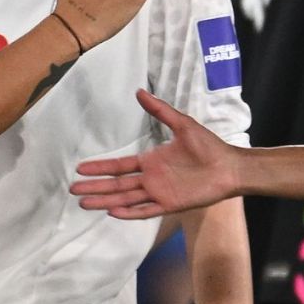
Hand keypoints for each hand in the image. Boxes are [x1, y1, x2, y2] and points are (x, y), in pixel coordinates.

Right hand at [71, 90, 241, 217]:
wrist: (230, 167)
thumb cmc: (208, 146)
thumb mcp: (182, 124)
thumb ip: (160, 110)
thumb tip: (139, 91)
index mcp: (151, 161)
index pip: (119, 166)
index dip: (100, 167)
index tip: (81, 169)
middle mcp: (151, 179)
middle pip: (117, 185)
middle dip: (95, 187)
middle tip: (73, 190)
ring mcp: (159, 193)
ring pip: (126, 199)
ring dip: (105, 201)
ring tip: (84, 204)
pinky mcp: (171, 205)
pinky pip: (146, 210)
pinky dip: (130, 212)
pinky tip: (113, 212)